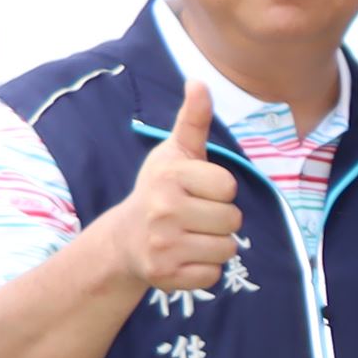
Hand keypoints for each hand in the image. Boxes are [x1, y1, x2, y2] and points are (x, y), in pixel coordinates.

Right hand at [99, 77, 243, 297]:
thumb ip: (193, 120)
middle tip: (194, 216)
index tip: (197, 190)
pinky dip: (205, 269)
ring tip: (190, 236)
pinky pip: (214, 275)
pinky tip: (184, 256)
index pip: (229, 188)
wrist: (125, 239)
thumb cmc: (160, 190)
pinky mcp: (166, 275)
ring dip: (216, 245)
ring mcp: (163, 245)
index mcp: (169, 177)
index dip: (219, 191)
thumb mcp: (175, 153)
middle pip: (233, 220)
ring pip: (228, 249)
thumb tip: (199, 82)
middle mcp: (162, 210)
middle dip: (220, 219)